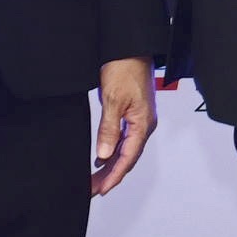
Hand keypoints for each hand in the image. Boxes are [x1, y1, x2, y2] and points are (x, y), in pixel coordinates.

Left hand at [91, 57, 154, 196]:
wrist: (130, 47)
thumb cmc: (125, 68)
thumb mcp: (112, 101)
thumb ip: (109, 130)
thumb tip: (103, 155)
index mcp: (142, 124)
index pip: (127, 158)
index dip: (114, 176)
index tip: (101, 189)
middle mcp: (143, 124)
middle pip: (127, 158)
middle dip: (110, 175)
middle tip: (92, 189)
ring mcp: (139, 119)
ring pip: (125, 150)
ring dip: (111, 165)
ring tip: (94, 178)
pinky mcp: (133, 113)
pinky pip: (124, 139)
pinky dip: (112, 151)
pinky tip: (101, 157)